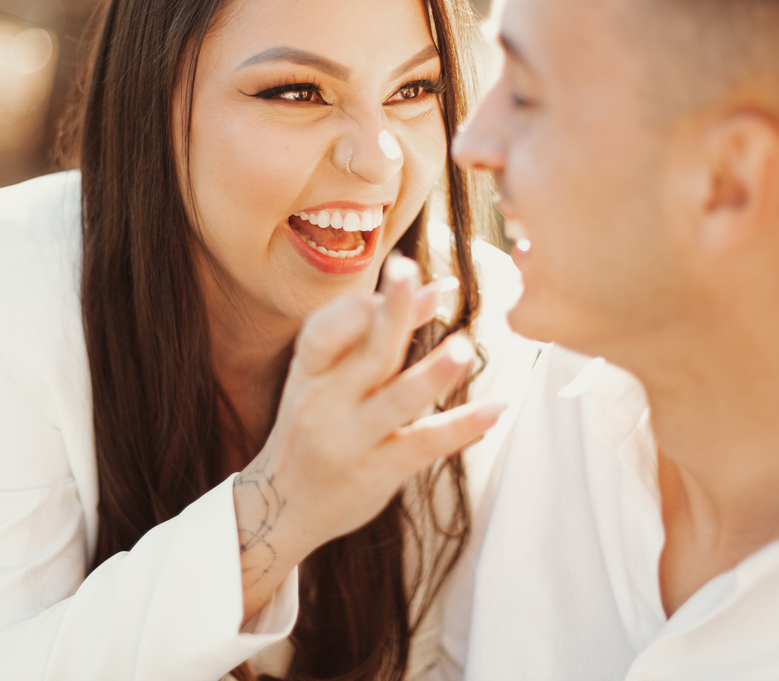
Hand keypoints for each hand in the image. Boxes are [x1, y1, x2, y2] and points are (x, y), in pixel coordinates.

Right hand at [233, 253, 504, 620]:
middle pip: (368, 353)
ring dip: (431, 375)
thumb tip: (434, 286)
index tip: (400, 270)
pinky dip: (461, 426)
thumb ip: (377, 334)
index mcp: (309, 372)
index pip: (323, 330)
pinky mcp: (378, 472)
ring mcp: (351, 440)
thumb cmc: (314, 427)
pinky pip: (424, 444)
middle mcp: (325, 403)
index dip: (359, 303)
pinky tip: (494, 409)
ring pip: (396, 400)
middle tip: (413, 274)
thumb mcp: (329, 378)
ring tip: (463, 350)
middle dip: (392, 312)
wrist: (283, 508)